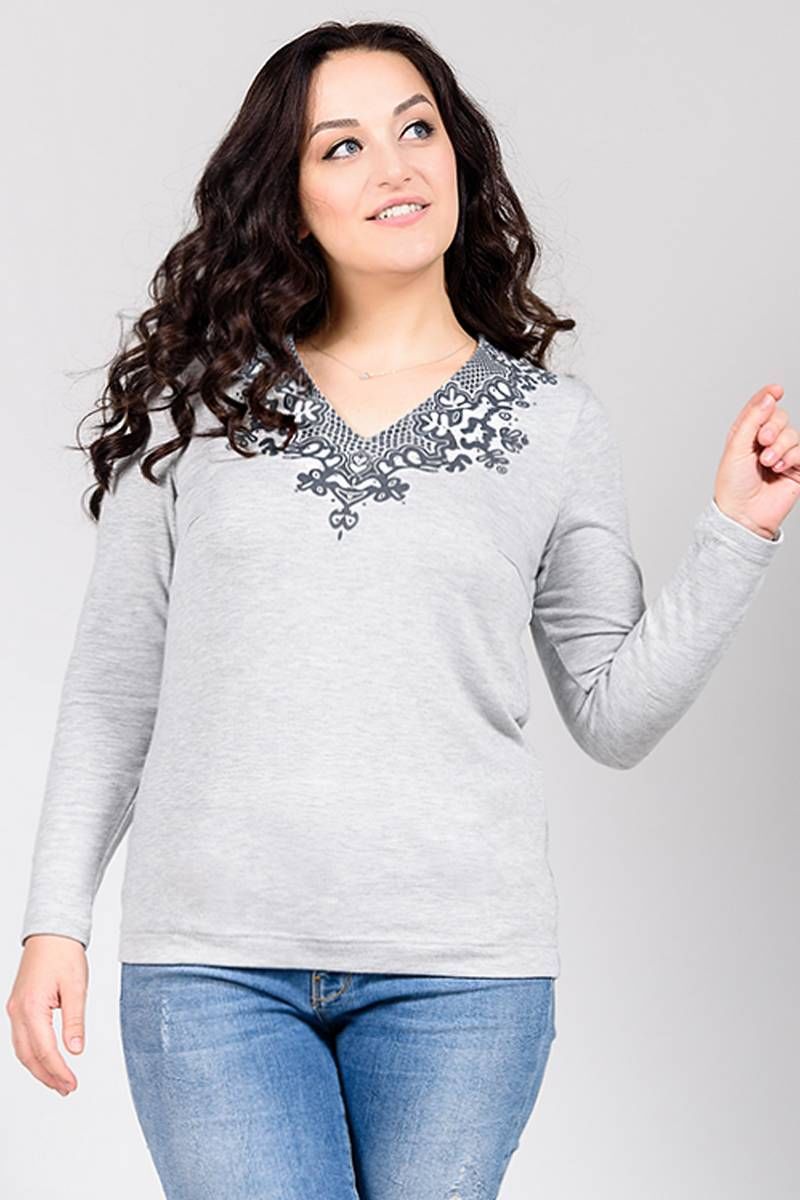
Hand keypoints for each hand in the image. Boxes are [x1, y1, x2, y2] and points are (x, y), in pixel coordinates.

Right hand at [6, 934, 87, 1096]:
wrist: (51, 932)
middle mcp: (17, 1011)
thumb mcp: (76, 987)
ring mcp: (15, 1009)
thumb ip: (74, 1020)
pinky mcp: (18, 1006)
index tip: (72, 1084)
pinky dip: (33, 1054)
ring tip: (59, 1081)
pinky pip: (22, 1038)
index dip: (59, 1071)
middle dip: (47, 1076)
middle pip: (29, 1056)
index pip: (45, 1050)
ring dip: (39, 1068)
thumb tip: (76, 1051)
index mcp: (31, 1007)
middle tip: (67, 1089)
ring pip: (22, 1050)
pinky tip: (46, 1060)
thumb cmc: (64, 954)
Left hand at [713, 384, 799, 538]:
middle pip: (780, 417)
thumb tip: (768, 397)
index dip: (768, 396)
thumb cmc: (733, 486)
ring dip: (781, 447)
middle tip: (763, 442)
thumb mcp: (736, 448)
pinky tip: (780, 468)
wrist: (743, 514)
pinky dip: (792, 457)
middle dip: (773, 427)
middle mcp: (765, 442)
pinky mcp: (796, 468)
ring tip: (768, 463)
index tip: (776, 390)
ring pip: (793, 434)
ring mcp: (782, 454)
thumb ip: (752, 420)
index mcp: (746, 434)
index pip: (760, 408)